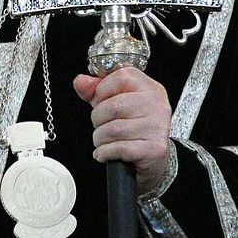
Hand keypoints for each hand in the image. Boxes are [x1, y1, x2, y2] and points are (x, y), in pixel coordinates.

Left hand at [73, 67, 174, 195]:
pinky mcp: (153, 149)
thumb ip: (96, 90)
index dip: (102, 90)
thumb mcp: (116, 103)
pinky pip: (117, 148)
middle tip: (103, 126)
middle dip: (98, 119)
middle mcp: (157, 105)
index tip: (101, 101)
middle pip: (112, 106)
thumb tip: (81, 82)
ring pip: (113, 129)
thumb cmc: (135, 129)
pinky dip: (104, 152)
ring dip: (100, 138)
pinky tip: (106, 152)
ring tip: (105, 141)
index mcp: (150, 88)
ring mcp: (156, 127)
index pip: (121, 76)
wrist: (153, 161)